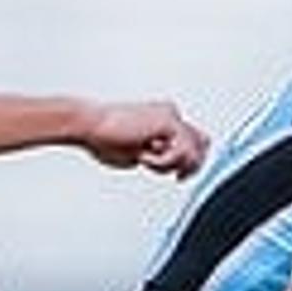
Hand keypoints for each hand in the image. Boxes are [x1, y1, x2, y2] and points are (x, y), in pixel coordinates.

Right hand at [84, 99, 209, 177]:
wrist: (89, 126)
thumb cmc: (104, 138)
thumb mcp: (137, 154)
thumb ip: (157, 157)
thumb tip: (169, 167)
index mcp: (163, 119)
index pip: (194, 138)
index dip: (194, 161)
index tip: (180, 176)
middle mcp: (170, 114)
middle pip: (202, 144)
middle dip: (190, 166)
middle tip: (177, 177)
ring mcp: (170, 115)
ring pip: (192, 151)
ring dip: (169, 165)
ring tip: (145, 160)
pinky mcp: (168, 121)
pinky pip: (180, 151)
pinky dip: (162, 162)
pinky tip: (143, 156)